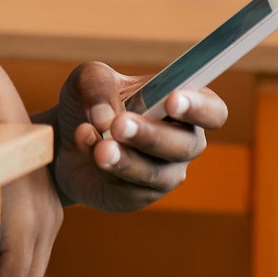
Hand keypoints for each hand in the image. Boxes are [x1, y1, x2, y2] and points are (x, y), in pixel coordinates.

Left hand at [39, 62, 226, 211]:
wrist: (65, 137)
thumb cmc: (91, 101)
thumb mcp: (88, 79)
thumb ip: (98, 86)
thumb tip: (105, 118)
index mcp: (184, 106)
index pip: (213, 111)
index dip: (199, 107)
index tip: (172, 100)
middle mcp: (182, 142)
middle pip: (186, 145)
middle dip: (151, 135)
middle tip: (119, 124)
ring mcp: (163, 174)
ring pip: (155, 172)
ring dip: (125, 159)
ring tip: (99, 148)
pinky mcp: (138, 197)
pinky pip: (126, 188)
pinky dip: (103, 167)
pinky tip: (84, 144)